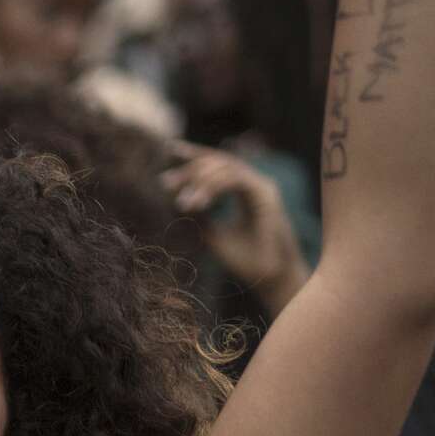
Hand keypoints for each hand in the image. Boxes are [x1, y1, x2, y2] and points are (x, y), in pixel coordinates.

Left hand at [162, 141, 310, 312]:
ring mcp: (262, 187)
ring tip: (182, 201)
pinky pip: (235, 179)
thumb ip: (200, 217)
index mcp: (244, 191)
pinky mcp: (265, 194)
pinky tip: (197, 203)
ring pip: (227, 168)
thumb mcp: (214, 235)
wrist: (269, 278)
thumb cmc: (245, 260)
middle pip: (220, 162)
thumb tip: (176, 201)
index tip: (169, 157)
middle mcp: (254, 184)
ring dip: (200, 182)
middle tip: (166, 183)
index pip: (218, 166)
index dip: (195, 157)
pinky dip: (213, 188)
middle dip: (191, 170)